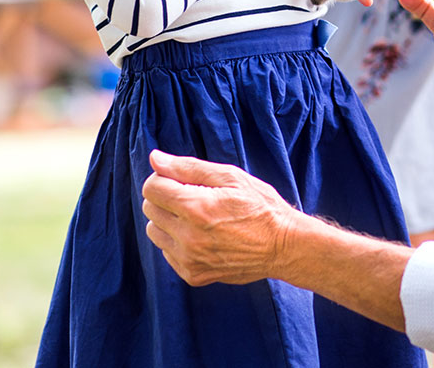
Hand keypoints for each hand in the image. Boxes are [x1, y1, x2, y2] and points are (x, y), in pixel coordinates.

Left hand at [142, 150, 300, 285]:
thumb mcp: (231, 177)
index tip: (180, 179)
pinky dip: (177, 241)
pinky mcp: (193, 275)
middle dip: (166, 197)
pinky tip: (201, 235)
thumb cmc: (260, 206)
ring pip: (154, 232)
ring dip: (168, 220)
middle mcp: (188, 237)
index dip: (164, 177)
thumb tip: (154, 158)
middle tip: (192, 195)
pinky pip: (167, 252)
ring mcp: (189, 259)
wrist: (283, 246)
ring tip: (196, 216)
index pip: (152, 188)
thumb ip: (188, 167)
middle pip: (150, 209)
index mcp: (196, 208)